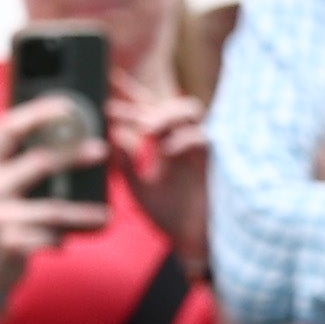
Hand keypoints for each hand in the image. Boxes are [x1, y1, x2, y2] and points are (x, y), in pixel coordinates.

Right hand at [0, 96, 110, 307]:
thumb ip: (21, 164)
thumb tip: (73, 135)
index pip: (7, 129)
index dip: (38, 111)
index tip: (68, 104)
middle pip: (40, 163)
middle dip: (75, 155)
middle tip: (103, 150)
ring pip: (53, 209)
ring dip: (83, 213)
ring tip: (106, 214)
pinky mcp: (7, 244)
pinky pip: (50, 236)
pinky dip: (63, 239)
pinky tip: (68, 242)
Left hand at [112, 88, 212, 268]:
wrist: (196, 242)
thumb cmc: (172, 214)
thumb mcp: (139, 186)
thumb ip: (125, 161)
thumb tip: (109, 135)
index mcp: (167, 143)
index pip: (149, 110)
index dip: (130, 94)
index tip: (107, 81)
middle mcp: (185, 139)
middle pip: (170, 103)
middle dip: (144, 103)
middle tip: (116, 110)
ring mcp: (202, 147)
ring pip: (191, 111)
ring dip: (166, 115)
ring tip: (145, 128)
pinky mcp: (217, 159)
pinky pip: (203, 138)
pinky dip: (182, 140)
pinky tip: (165, 150)